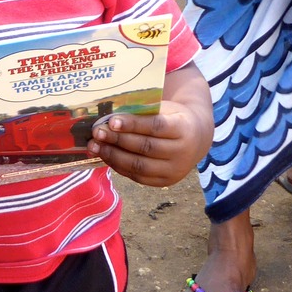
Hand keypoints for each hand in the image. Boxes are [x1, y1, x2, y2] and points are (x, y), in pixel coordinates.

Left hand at [86, 65, 212, 187]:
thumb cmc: (173, 118)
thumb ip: (143, 113)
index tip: (112, 121)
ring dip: (113, 156)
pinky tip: (106, 156)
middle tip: (98, 132)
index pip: (156, 127)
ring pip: (139, 165)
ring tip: (96, 146)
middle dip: (118, 140)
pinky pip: (138, 176)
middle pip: (146, 147)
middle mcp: (182, 152)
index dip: (133, 124)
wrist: (196, 139)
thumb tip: (109, 118)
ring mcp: (174, 170)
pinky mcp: (164, 182)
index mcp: (184, 128)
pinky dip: (119, 166)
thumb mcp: (165, 109)